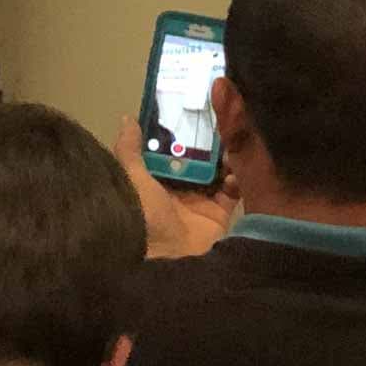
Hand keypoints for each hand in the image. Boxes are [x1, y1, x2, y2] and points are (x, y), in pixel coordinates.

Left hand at [114, 116, 235, 257]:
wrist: (166, 253)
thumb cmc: (144, 212)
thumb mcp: (132, 178)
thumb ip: (130, 150)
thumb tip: (127, 118)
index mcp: (155, 178)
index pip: (172, 150)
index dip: (183, 133)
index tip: (196, 112)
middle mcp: (179, 187)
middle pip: (199, 160)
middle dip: (210, 144)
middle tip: (223, 124)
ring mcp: (201, 200)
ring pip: (219, 172)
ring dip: (226, 158)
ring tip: (232, 143)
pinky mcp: (219, 213)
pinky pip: (233, 192)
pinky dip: (238, 180)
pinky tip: (237, 169)